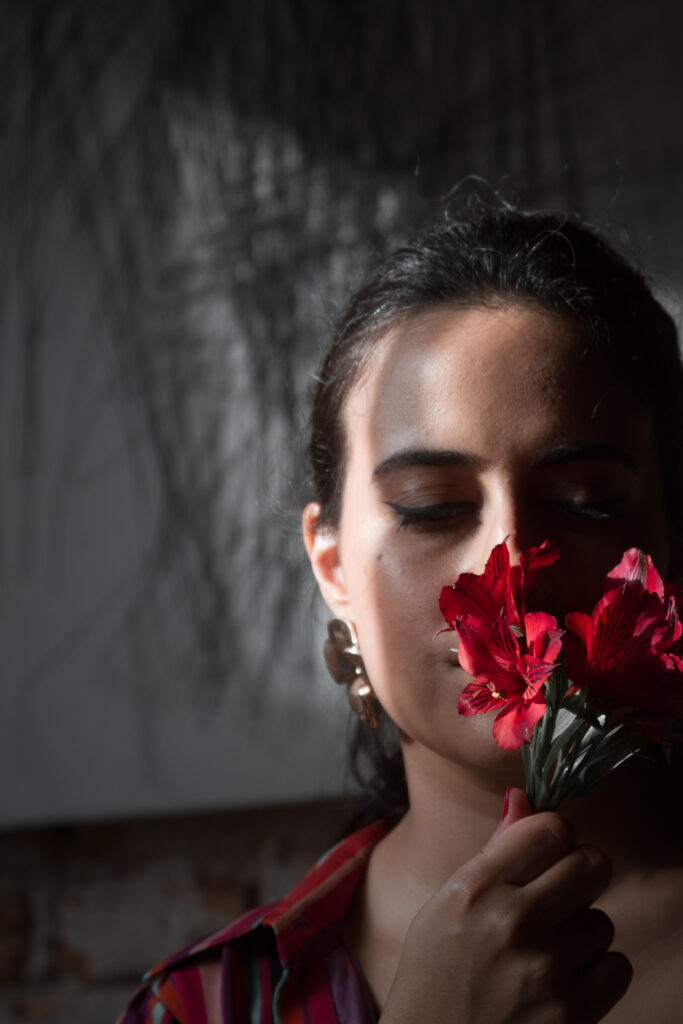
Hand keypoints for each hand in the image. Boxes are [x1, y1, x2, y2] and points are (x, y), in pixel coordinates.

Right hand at [380, 789, 631, 1023]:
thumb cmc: (435, 973)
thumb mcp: (447, 903)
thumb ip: (494, 851)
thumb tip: (523, 796)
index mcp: (476, 887)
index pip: (552, 829)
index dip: (556, 838)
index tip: (548, 854)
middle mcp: (512, 922)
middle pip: (592, 865)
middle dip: (580, 876)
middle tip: (559, 897)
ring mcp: (545, 970)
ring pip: (602, 920)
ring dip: (581, 934)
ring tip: (545, 953)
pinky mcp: (571, 1014)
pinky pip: (616, 967)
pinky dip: (597, 974)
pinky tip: (562, 982)